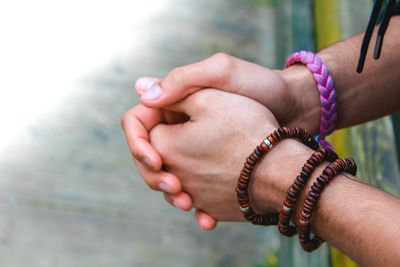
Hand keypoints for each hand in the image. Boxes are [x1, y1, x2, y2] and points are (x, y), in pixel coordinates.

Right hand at [122, 53, 319, 228]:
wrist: (296, 111)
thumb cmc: (261, 88)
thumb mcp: (222, 74)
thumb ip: (182, 81)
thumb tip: (141, 92)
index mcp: (177, 104)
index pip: (139, 122)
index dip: (139, 144)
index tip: (156, 162)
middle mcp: (182, 127)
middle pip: (150, 156)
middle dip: (155, 176)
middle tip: (176, 190)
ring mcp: (197, 150)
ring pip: (169, 176)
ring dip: (174, 194)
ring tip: (190, 205)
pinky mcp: (213, 168)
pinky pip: (195, 189)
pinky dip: (198, 205)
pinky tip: (207, 219)